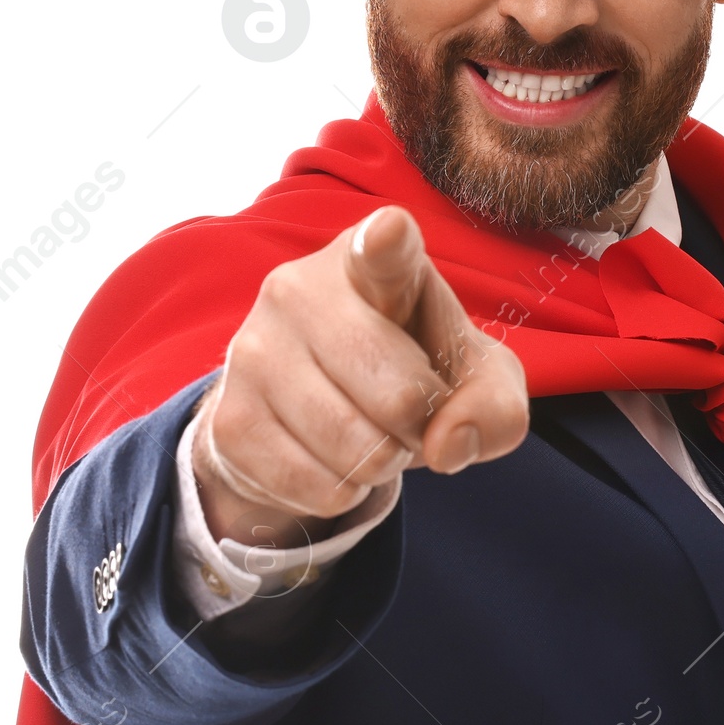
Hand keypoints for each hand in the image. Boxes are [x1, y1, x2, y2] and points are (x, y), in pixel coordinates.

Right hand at [191, 205, 528, 548]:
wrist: (316, 405)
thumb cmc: (412, 368)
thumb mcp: (474, 379)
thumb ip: (495, 408)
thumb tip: (447, 444)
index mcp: (375, 260)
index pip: (382, 247)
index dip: (389, 242)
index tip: (392, 232)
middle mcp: (300, 287)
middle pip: (398, 393)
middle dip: (422, 427)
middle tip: (410, 414)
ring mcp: (253, 348)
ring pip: (357, 448)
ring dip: (384, 465)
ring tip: (373, 433)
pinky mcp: (229, 415)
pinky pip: (315, 486)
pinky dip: (343, 492)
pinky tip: (334, 460)